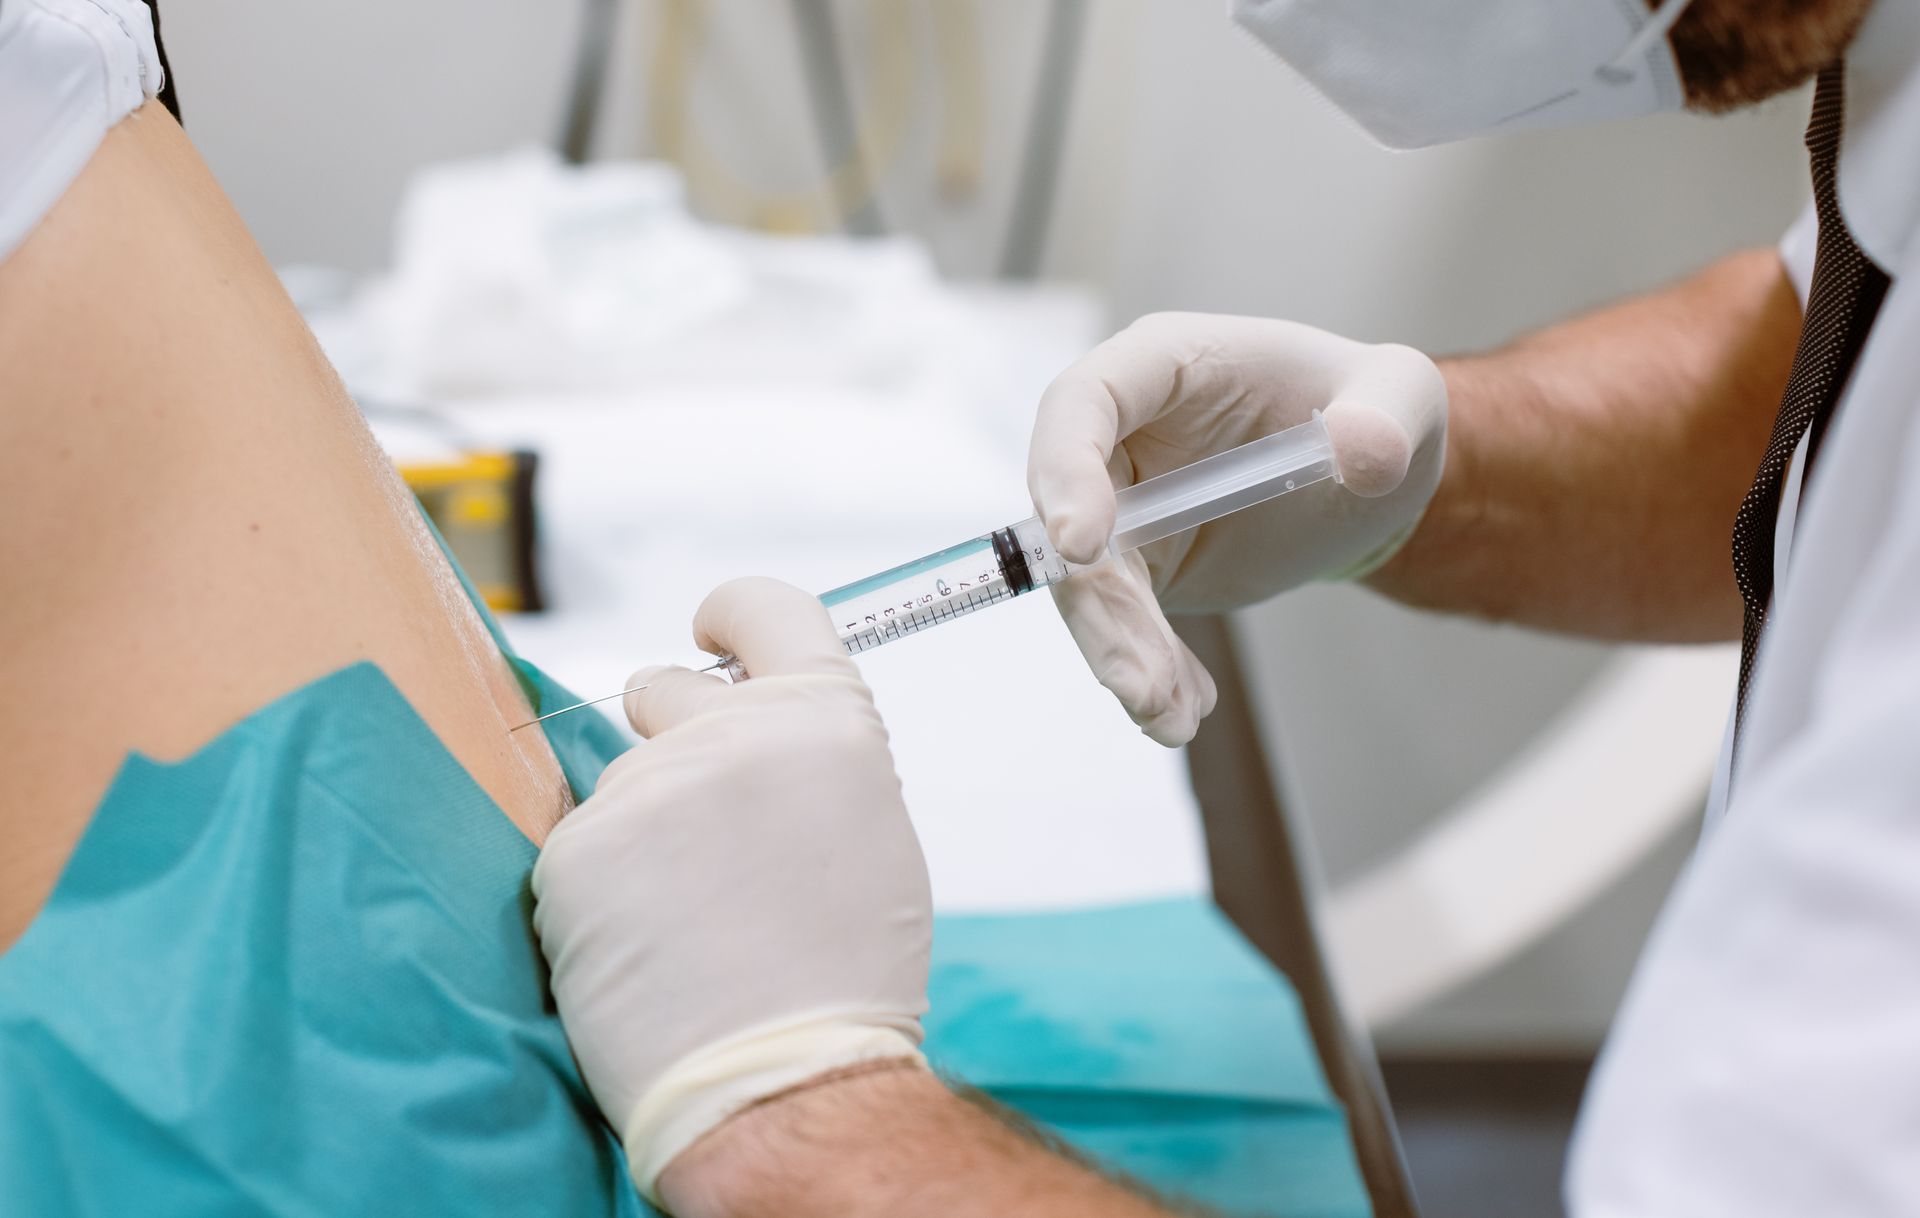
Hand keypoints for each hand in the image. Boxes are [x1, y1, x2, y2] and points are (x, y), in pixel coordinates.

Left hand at [532, 577, 932, 1202]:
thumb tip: (762, 729)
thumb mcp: (868, 828)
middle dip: (671, 736)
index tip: (707, 633)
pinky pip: (581, 850)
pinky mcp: (576, 852)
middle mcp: (732, 733)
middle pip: (662, 685)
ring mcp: (646, 790)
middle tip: (702, 826)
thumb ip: (810, 754)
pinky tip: (648, 950)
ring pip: (621, 786)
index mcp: (824, 717)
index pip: (759, 606)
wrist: (784, 1081)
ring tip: (689, 922)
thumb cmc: (844, 972)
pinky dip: (604, 894)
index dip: (728, 615)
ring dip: (643, 836)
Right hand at [1028, 312, 1446, 744]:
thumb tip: (1361, 451)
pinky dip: (1152, 675)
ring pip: (1089, 589)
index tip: (1082, 544)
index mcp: (1164, 366)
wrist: (1369, 479)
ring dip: (1122, 655)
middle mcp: (1123, 435)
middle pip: (1069, 517)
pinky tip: (1188, 711)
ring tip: (1168, 717)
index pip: (1082, 403)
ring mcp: (1124, 507)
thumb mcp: (1403, 394)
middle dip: (1098, 606)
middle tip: (1138, 681)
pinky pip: (1125, 627)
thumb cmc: (1372, 409)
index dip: (1066, 469)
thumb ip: (1388, 411)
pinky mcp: (1140, 569)